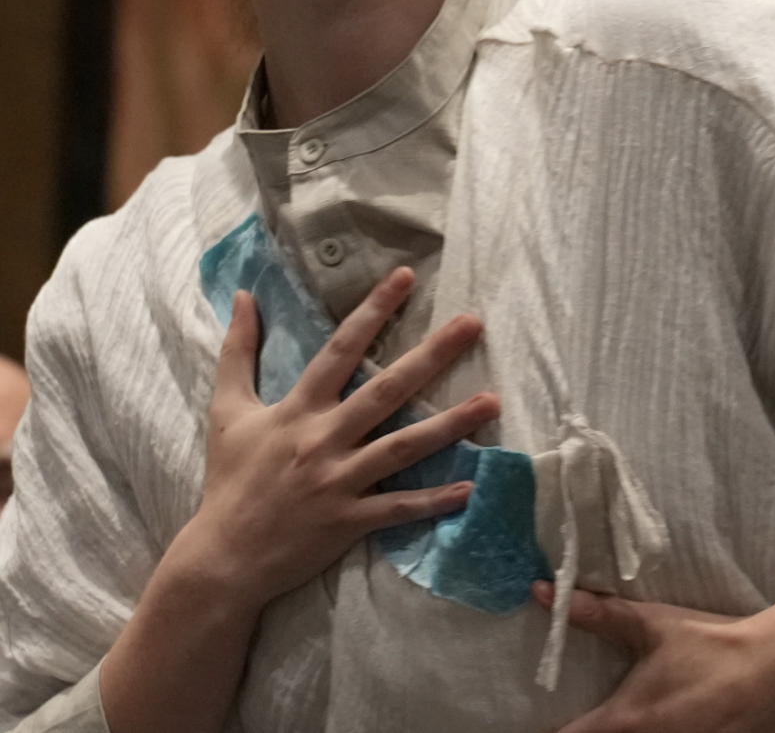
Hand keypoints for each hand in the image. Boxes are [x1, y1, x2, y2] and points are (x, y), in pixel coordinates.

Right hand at [178, 266, 497, 606]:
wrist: (222, 559)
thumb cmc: (230, 479)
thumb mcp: (227, 410)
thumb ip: (238, 350)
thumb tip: (244, 295)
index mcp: (298, 409)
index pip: (341, 349)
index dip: (373, 311)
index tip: (406, 276)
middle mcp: (323, 440)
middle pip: (386, 390)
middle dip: (432, 355)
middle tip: (473, 324)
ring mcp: (339, 481)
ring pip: (403, 448)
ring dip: (451, 425)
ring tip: (493, 401)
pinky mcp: (349, 521)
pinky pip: (398, 507)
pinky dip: (433, 500)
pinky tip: (469, 487)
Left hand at [532, 586, 774, 732]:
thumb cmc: (710, 644)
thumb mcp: (652, 625)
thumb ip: (596, 613)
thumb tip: (541, 592)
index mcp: (623, 723)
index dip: (545, 732)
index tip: (534, 722)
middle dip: (589, 731)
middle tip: (584, 714)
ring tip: (633, 716)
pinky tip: (665, 720)